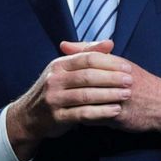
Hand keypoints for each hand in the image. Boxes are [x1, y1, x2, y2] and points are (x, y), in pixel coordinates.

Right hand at [5, 39, 132, 160]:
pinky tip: (115, 111)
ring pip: (86, 95)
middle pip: (88, 76)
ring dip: (109, 95)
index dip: (109, 62)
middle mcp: (54, 79)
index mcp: (58, 65)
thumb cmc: (55, 89)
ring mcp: (54, 99)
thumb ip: (87, 55)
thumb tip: (109, 42)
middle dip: (112, 78)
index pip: (87, 59)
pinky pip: (83, 114)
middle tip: (130, 81)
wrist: (29, 115)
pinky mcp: (57, 117)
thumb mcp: (65, 69)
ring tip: (126, 95)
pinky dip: (101, 112)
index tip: (127, 67)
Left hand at [60, 42, 160, 141]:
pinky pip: (94, 117)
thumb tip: (63, 45)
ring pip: (87, 101)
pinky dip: (85, 117)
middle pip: (85, 81)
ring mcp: (119, 98)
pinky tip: (78, 117)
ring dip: (75, 104)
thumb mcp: (119, 63)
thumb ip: (90, 52)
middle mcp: (118, 79)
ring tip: (66, 105)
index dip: (69, 67)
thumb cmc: (139, 82)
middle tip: (54, 92)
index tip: (55, 72)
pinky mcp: (119, 117)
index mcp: (117, 64)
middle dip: (69, 89)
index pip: (86, 61)